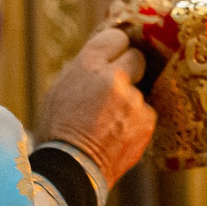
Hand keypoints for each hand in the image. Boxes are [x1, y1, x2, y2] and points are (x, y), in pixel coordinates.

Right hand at [35, 27, 154, 178]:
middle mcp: (114, 77)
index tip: (117, 53)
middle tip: (117, 86)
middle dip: (130, 69)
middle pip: (137, 58)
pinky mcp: (147, 120)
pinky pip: (145, 113)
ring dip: (129, 101)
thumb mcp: (61, 90)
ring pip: (139, 90)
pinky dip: (135, 122)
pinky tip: (118, 135)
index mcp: (88, 65)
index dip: (116, 47)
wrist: (73, 169)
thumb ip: (86, 70)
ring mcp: (134, 99)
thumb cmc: (59, 130)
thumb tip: (104, 58)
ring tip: (109, 123)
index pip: (116, 37)